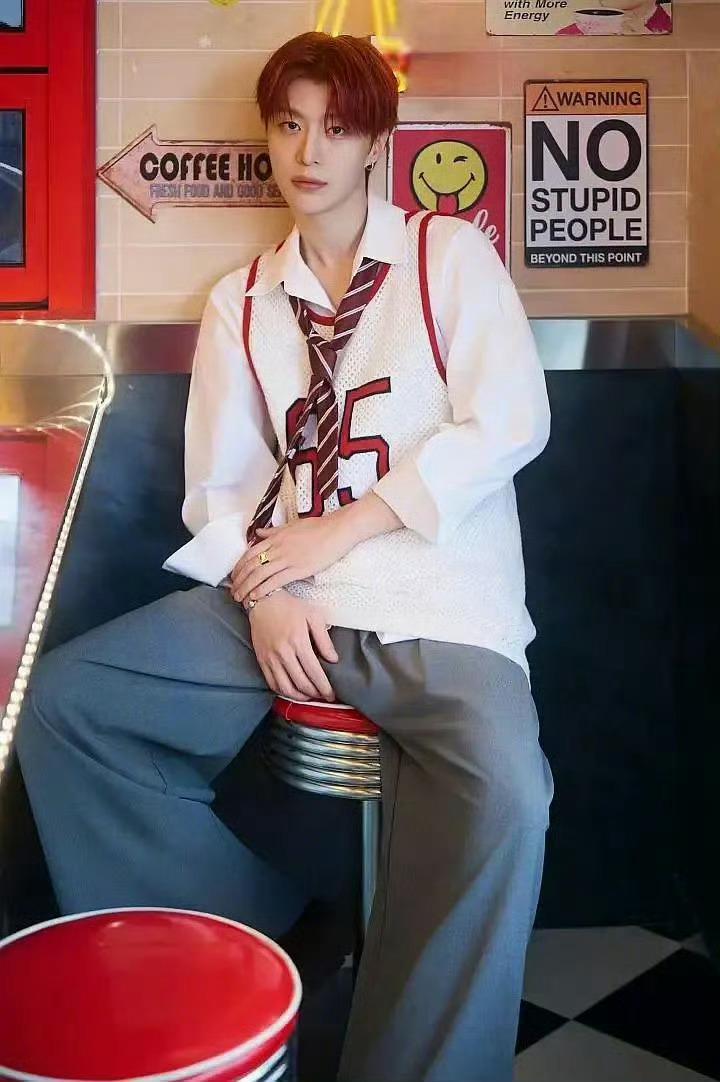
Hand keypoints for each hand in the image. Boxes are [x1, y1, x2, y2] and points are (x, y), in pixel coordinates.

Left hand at [230, 514, 355, 604]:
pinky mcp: (298, 569)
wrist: (337, 530)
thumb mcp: (291, 526)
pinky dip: (262, 589)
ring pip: (259, 574)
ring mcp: (287, 558)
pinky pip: (275, 581)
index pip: (250, 554)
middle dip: (239, 580)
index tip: (234, 577)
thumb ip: (273, 531)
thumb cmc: (318, 527)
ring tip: (240, 598)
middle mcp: (278, 548)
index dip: (239, 567)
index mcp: (275, 538)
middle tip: (233, 592)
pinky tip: (255, 597)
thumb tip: (258, 533)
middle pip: (251, 566)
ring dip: (247, 588)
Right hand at [246, 590, 337, 701]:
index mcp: (298, 641)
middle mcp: (283, 653)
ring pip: (286, 687)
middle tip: (324, 696)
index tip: (332, 694)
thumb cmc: (291, 607)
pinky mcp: (262, 660)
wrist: (263, 602)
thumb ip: (324, 639)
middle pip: (301, 683)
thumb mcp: (313, 616)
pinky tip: (293, 691)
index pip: (314, 672)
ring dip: (300, 697)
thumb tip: (333, 659)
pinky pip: (272, 683)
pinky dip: (283, 692)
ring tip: (310, 696)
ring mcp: (270, 658)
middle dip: (315, 693)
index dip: (324, 687)